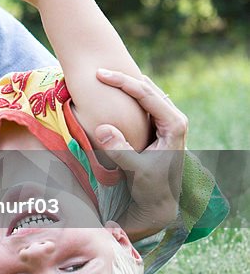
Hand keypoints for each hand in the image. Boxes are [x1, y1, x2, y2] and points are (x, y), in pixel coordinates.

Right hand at [94, 69, 187, 237]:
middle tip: (99, 71)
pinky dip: (127, 94)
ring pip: (146, 91)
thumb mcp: (136, 170)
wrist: (160, 201)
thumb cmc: (151, 187)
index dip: (123, 82)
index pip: (147, 94)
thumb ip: (120, 149)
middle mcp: (174, 118)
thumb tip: (102, 128)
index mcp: (174, 124)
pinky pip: (143, 101)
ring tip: (103, 76)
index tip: (101, 75)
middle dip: (123, 77)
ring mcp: (168, 120)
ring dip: (125, 84)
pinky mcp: (159, 124)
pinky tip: (111, 92)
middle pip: (147, 87)